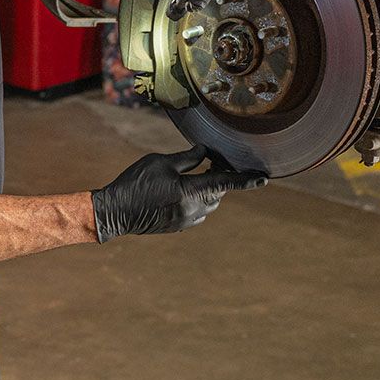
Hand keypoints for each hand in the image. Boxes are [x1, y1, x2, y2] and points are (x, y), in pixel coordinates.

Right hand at [91, 145, 267, 242]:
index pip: (225, 183)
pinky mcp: (178, 227)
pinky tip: (183, 192)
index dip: (246, 180)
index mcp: (191, 191)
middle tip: (214, 162)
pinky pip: (197, 214)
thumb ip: (187, 158)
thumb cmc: (136, 182)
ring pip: (209, 205)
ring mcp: (186, 221)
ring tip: (196, 176)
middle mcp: (193, 209)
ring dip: (208, 191)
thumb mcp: (161, 162)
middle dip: (219, 178)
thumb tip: (205, 152)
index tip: (264, 179)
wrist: (115, 212)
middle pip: (218, 193)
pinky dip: (197, 202)